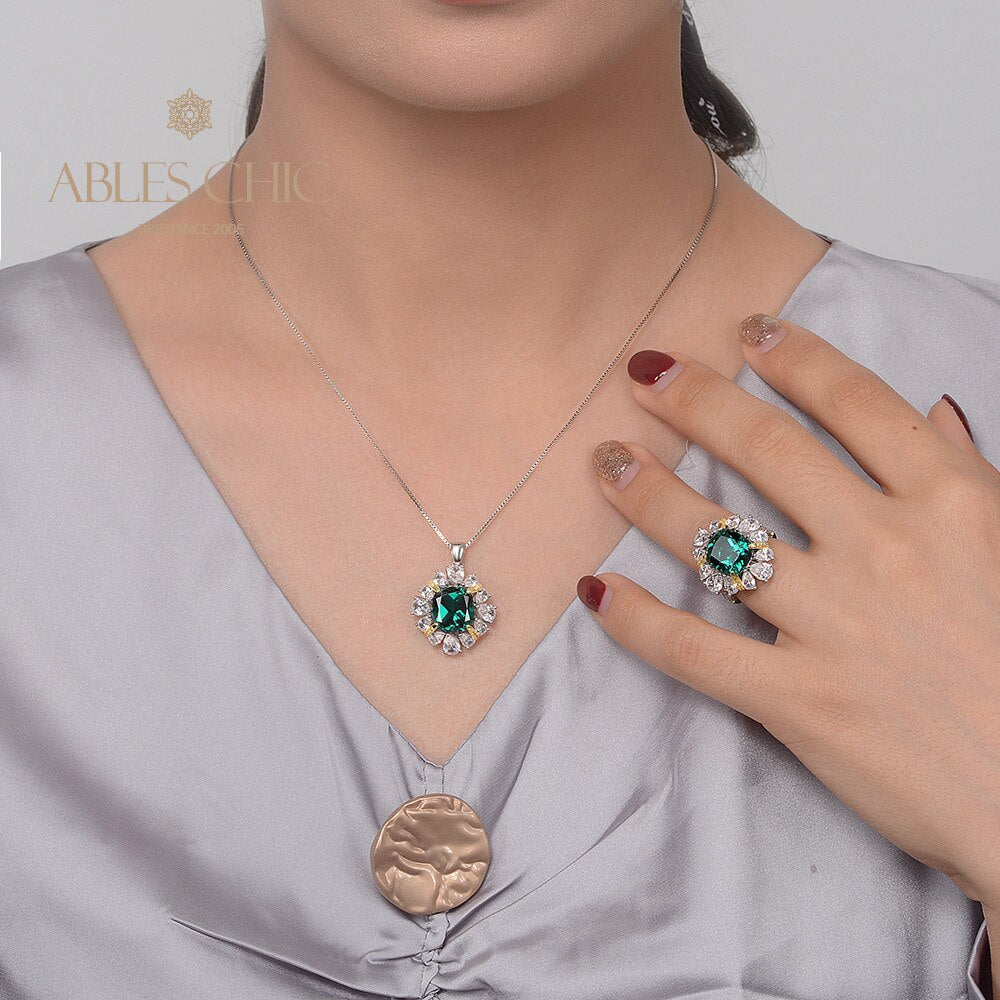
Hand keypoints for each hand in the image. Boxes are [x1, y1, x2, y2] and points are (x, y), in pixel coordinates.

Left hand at [578, 314, 999, 915]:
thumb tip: (933, 412)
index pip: (853, 402)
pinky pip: (694, 651)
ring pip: (716, 540)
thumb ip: (973, 476)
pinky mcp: (799, 701)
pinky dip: (636, 621)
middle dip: (696, 400)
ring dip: (649, 493)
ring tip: (608, 462)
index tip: (746, 332)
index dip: (792, 357)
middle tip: (645, 373)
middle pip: (768, 452)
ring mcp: (837, 626)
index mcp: (950, 503)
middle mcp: (885, 550)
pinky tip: (595, 591)